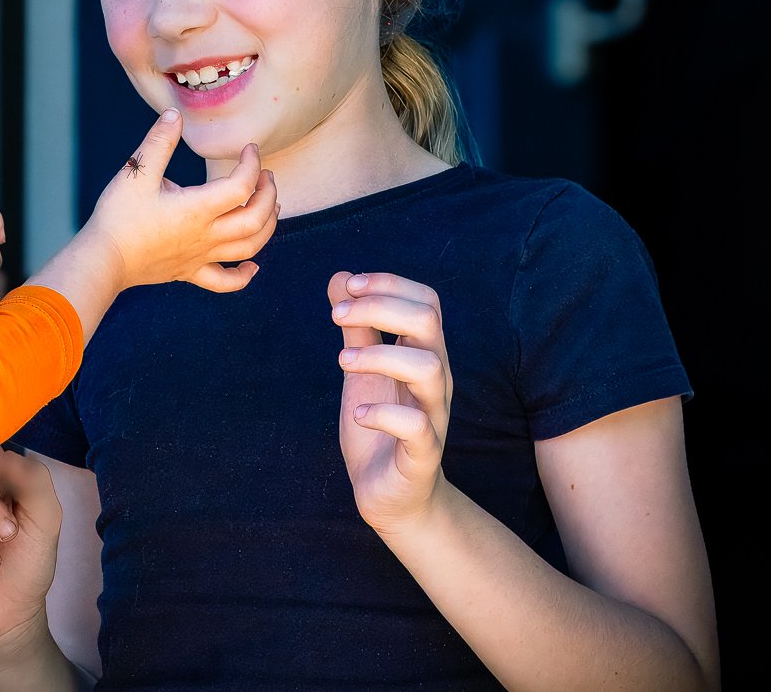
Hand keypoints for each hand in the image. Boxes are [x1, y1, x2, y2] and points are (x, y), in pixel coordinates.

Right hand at [81, 110, 278, 293]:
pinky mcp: (189, 272)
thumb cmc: (118, 216)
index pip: (241, 185)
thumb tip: (175, 114)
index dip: (252, 163)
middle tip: (265, 175)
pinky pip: (225, 282)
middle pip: (256, 219)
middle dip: (268, 194)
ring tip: (271, 207)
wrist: (102, 259)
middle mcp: (206, 235)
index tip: (249, 148)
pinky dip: (244, 276)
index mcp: (198, 208)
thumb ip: (159, 142)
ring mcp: (200, 257)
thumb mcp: (136, 172)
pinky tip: (252, 267)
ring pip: (249, 247)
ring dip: (267, 227)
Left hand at [329, 270, 452, 533]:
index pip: (426, 301)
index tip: (347, 286)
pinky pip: (416, 427)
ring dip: (378, 355)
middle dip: (379, 307)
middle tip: (336, 316)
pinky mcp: (422, 454)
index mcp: (423, 355)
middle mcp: (435, 380)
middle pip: (427, 322)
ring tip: (341, 361)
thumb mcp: (363, 370)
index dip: (388, 284)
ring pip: (428, 368)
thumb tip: (342, 276)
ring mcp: (432, 416)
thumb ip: (357, 326)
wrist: (392, 495)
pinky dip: (383, 415)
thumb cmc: (380, 426)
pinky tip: (358, 413)